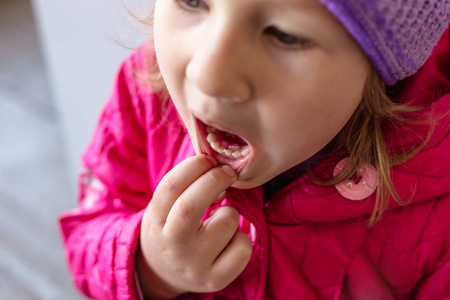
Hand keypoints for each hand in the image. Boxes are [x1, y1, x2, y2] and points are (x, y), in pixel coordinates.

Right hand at [137, 155, 251, 298]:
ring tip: (219, 219)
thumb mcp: (165, 208)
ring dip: (230, 210)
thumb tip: (220, 167)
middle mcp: (172, 246)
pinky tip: (228, 240)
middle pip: (190, 205)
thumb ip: (184, 187)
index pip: (170, 187)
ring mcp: (194, 266)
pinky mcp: (216, 280)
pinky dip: (241, 237)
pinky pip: (242, 247)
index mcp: (155, 222)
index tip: (209, 159)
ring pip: (226, 221)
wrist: (164, 274)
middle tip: (227, 172)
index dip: (193, 166)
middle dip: (215, 180)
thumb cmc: (171, 228)